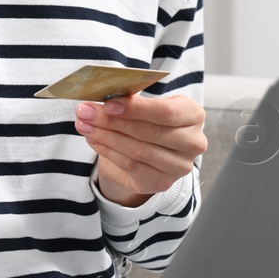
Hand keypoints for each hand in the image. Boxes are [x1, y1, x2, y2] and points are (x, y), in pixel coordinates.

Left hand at [75, 93, 207, 207]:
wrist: (152, 150)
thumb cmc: (149, 119)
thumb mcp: (146, 105)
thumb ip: (131, 99)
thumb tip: (103, 95)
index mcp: (193, 114)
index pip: (165, 112)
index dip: (135, 108)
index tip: (108, 103)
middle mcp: (193, 142)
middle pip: (148, 132)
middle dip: (112, 121)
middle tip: (86, 112)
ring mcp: (179, 166)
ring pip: (138, 151)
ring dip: (106, 137)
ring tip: (84, 125)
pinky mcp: (162, 182)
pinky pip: (131, 166)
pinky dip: (108, 152)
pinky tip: (93, 140)